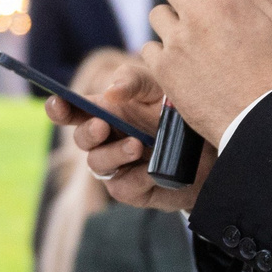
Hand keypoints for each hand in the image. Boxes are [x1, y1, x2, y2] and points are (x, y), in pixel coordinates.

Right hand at [44, 61, 203, 211]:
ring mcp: (117, 167)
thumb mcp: (160, 86)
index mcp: (106, 112)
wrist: (214, 151)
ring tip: (137, 146)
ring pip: (97, 164)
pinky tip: (154, 171)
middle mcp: (106, 140)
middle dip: (87, 132)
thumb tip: (111, 91)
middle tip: (102, 126)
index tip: (57, 103)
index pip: (72, 110)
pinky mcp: (132, 191)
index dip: (59, 108)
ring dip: (114, 154)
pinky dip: (137, 178)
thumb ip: (134, 80)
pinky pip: (122, 187)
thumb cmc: (179, 114)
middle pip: (81, 138)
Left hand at [143, 0, 271, 142]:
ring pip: (156, 13)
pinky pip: (148, 47)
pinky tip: (180, 60)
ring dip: (170, 20)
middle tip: (194, 4)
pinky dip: (161, 52)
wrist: (258, 119)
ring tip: (189, 37)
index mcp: (224, 1)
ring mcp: (176, 43)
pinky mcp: (163, 70)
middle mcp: (195, 17)